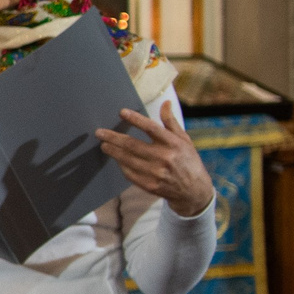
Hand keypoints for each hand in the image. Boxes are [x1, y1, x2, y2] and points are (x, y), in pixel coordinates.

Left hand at [96, 102, 214, 216]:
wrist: (194, 190)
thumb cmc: (188, 160)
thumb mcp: (184, 140)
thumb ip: (171, 122)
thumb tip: (165, 103)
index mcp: (174, 144)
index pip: (151, 128)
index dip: (136, 119)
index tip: (121, 112)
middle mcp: (164, 158)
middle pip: (132, 145)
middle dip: (113, 138)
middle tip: (99, 132)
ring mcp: (156, 173)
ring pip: (127, 159)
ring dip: (113, 151)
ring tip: (104, 145)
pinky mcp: (149, 185)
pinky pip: (129, 173)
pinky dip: (121, 165)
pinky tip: (116, 159)